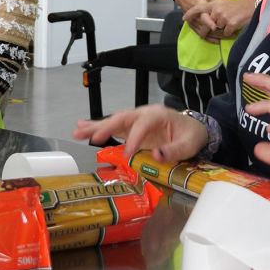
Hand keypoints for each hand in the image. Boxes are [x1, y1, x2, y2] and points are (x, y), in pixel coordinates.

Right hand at [71, 104, 208, 162]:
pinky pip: (113, 127)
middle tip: (91, 137)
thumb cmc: (191, 135)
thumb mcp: (189, 144)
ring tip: (76, 131)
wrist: (192, 129)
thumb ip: (175, 150)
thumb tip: (157, 155)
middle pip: (122, 118)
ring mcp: (136, 120)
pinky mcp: (132, 128)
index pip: (142, 125)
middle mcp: (143, 114)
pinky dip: (98, 127)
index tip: (127, 154)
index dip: (134, 139)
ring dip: (95, 126)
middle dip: (106, 127)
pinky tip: (82, 127)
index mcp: (158, 115)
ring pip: (113, 121)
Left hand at [184, 0, 255, 41]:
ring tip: (231, 22)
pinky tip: (235, 25)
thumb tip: (208, 21)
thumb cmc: (239, 5)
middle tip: (211, 30)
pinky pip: (226, 33)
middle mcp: (217, 10)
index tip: (184, 18)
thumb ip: (215, 10)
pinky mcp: (230, 24)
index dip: (191, 13)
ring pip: (218, 30)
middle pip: (208, 25)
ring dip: (223, 30)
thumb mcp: (224, 4)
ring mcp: (223, 17)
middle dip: (209, 29)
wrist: (252, 5)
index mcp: (214, 4)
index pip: (199, 8)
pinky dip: (230, 32)